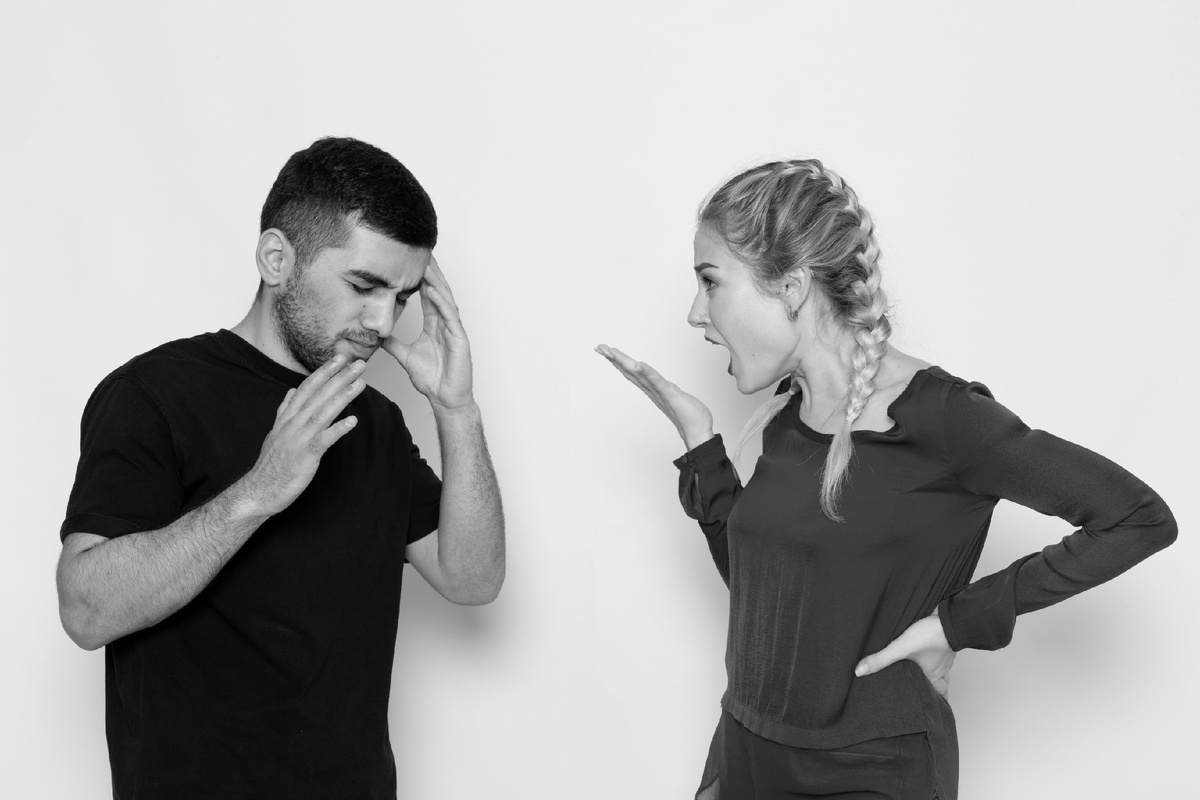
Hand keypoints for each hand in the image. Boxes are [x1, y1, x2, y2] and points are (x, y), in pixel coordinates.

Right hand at [241, 354, 365, 515]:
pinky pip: (324, 441)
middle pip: (318, 396)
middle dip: (339, 377)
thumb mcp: (275, 432)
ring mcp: (298, 440)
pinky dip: (338, 429)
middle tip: (358, 363)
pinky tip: (353, 421)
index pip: (306, 388)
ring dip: (343, 396)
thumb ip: (284, 411)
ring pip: (322, 413)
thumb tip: (291, 391)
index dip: (323, 372)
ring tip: (360, 383)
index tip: (339, 358)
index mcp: (286, 418)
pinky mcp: (305, 457)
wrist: (258, 492)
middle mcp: (292, 424)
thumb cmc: (271, 465)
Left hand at [383, 255, 473, 411]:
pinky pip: (451, 317)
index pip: (427, 295)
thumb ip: (392, 343)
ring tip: (426, 264)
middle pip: (438, 290)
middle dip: (430, 272)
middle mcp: (446, 323)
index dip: (420, 278)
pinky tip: (434, 291)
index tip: (410, 262)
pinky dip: (442, 302)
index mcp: (435, 324)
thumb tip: (375, 334)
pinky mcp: (460, 339)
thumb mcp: (405, 356)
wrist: (445, 399)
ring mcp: (454, 330)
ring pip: (445, 299)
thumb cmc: (432, 379)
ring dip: (436, 281)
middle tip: (420, 252)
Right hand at [596, 344, 714, 449]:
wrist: (699, 433)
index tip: (607, 351)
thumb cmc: (690, 417)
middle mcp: (653, 391)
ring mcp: (660, 393)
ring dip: (625, 362)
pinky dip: (649, 373)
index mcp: (653, 389)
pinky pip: (658, 382)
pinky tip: (639, 365)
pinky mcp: (670, 395)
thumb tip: (662, 386)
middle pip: (630, 371)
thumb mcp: (674, 397)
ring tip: (611, 351)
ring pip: (639, 374)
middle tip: (599, 347)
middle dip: (615, 358)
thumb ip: (665, 390)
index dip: (619, 362)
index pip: (633, 372)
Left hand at [854, 612, 955, 697]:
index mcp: (931, 676)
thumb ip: (881, 659)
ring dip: (937, 674)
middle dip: (935, 691)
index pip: (935, 696)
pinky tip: (930, 651)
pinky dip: (937, 657)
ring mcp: (945, 657)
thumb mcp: (900, 648)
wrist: (950, 619)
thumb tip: (860, 672)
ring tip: (926, 674)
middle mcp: (940, 669)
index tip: (927, 709)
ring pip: (944, 671)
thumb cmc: (930, 635)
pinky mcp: (945, 643)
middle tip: (926, 694)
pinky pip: (943, 655)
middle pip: (942, 686)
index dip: (932, 702)